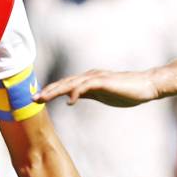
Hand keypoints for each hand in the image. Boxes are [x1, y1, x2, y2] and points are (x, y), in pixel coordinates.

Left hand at [35, 70, 159, 107]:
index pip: (65, 85)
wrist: (146, 86)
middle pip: (63, 83)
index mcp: (88, 80)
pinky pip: (86, 86)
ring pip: (70, 83)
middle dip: (47, 90)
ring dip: (56, 90)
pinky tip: (69, 100)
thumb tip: (72, 98)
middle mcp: (89, 76)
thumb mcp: (102, 95)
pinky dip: (76, 92)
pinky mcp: (104, 81)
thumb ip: (88, 94)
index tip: (37, 99)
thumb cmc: (127, 91)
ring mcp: (96, 77)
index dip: (50, 91)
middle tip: (31, 99)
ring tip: (43, 98)